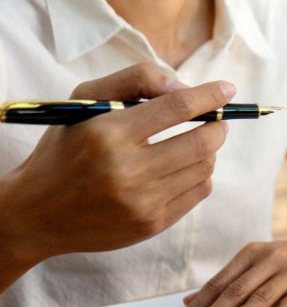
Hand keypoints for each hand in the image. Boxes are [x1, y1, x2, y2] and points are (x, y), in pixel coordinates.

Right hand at [0, 64, 234, 290]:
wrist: (38, 213)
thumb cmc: (65, 149)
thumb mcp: (84, 102)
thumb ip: (134, 82)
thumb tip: (184, 87)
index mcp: (108, 133)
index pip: (176, 108)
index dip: (209, 96)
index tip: (228, 90)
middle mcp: (127, 170)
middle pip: (201, 141)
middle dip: (218, 126)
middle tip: (217, 120)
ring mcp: (142, 202)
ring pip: (204, 168)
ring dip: (209, 151)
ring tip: (197, 143)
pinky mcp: (152, 224)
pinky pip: (198, 193)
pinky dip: (201, 175)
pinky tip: (186, 168)